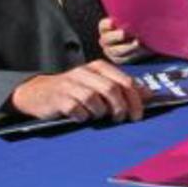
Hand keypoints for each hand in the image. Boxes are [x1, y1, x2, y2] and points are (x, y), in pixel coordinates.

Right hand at [9, 60, 144, 122]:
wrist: (38, 93)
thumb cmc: (75, 90)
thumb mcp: (99, 84)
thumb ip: (122, 87)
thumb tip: (149, 95)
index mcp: (99, 67)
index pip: (125, 81)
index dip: (135, 99)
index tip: (138, 114)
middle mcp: (85, 72)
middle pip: (112, 89)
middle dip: (121, 107)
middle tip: (121, 119)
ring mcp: (70, 84)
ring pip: (95, 100)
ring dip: (100, 112)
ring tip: (97, 115)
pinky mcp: (58, 98)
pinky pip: (78, 110)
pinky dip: (83, 117)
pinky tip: (81, 116)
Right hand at [98, 17, 150, 63]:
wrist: (145, 39)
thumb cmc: (138, 25)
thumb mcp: (134, 19)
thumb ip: (131, 15)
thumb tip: (137, 4)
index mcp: (106, 28)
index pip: (103, 25)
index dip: (107, 24)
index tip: (112, 22)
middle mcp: (105, 39)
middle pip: (107, 39)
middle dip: (116, 36)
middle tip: (124, 33)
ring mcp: (110, 50)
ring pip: (115, 51)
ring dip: (127, 47)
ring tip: (137, 42)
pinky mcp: (118, 59)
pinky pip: (123, 59)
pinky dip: (133, 55)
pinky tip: (141, 50)